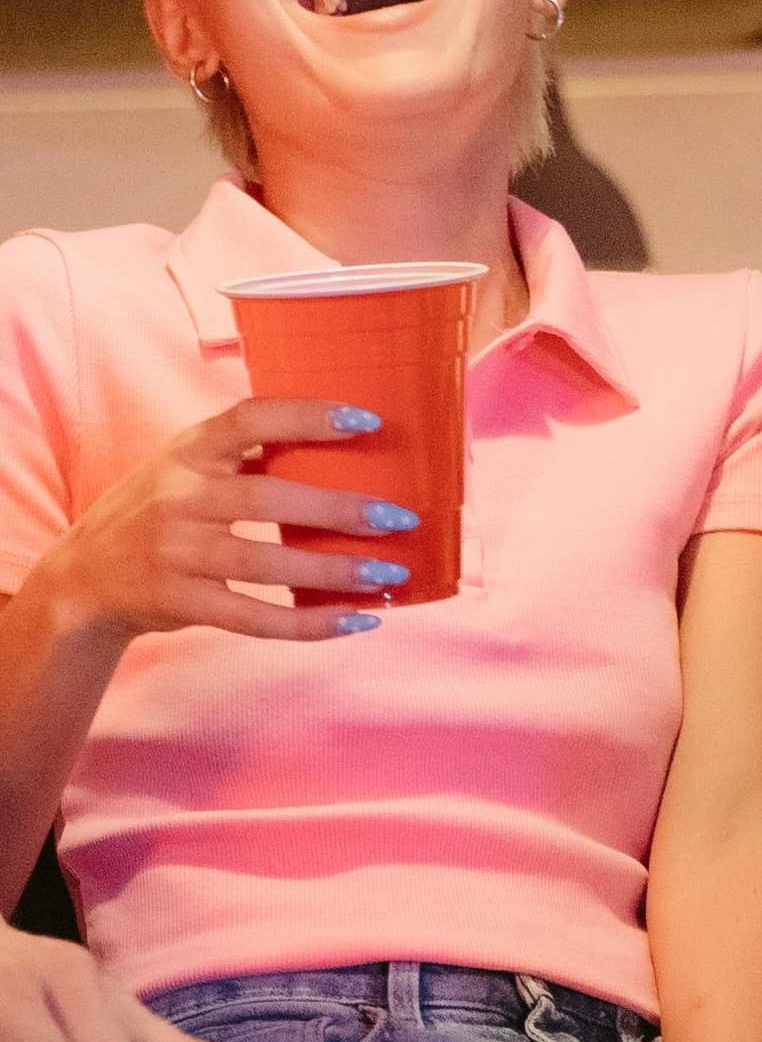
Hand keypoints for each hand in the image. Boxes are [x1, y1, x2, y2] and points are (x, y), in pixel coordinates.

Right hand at [35, 398, 419, 644]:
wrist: (83, 580)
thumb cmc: (160, 511)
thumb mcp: (186, 468)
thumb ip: (244, 456)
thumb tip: (348, 444)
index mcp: (186, 452)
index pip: (249, 421)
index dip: (307, 417)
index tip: (368, 420)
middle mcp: (177, 498)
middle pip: (268, 500)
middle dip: (339, 510)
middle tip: (399, 518)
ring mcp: (175, 553)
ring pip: (266, 563)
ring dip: (334, 572)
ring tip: (390, 577)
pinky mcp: (179, 602)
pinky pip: (253, 618)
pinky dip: (309, 624)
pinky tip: (356, 622)